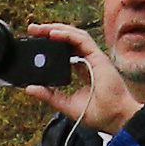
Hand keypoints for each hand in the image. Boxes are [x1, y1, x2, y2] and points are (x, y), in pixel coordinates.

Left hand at [25, 24, 142, 135]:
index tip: (35, 43)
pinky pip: (81, 39)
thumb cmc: (98, 113)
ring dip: (56, 29)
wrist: (114, 117)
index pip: (65, 51)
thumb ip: (49, 95)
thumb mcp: (65, 104)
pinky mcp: (98, 56)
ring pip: (74, 35)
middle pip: (67, 40)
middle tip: (32, 30)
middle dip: (50, 32)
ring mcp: (94, 57)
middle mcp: (88, 60)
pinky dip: (66, 34)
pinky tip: (52, 33)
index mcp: (82, 70)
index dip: (51, 45)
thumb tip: (30, 88)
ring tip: (40, 28)